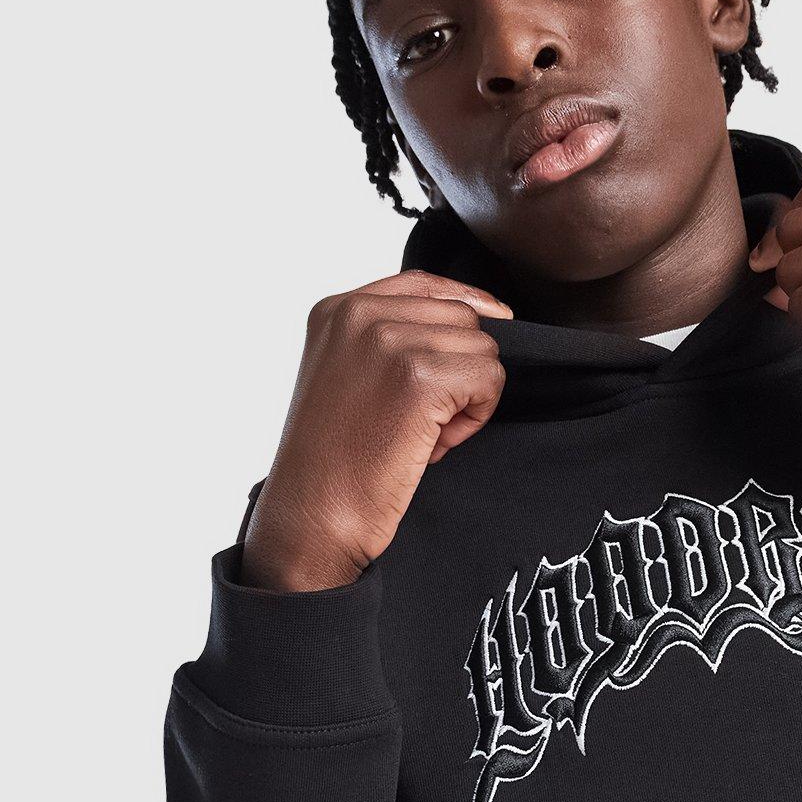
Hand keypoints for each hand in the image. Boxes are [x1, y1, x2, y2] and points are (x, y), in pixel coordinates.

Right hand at [240, 269, 510, 591]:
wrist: (311, 517)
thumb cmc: (332, 463)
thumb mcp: (347, 377)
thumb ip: (391, 341)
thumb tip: (476, 320)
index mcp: (337, 308)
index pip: (427, 284)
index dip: (467, 310)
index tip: (487, 335)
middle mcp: (360, 313)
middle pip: (464, 317)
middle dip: (461, 369)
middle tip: (424, 422)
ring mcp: (390, 341)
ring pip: (483, 349)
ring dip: (469, 398)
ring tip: (423, 436)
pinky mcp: (420, 376)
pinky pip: (490, 378)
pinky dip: (476, 417)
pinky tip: (436, 445)